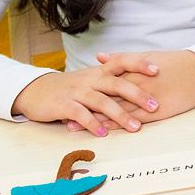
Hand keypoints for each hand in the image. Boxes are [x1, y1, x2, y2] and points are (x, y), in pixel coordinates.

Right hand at [11, 57, 160, 135]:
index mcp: (100, 71)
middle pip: (117, 84)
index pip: (122, 61)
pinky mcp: (64, 105)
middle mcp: (90, 79)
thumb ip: (114, 77)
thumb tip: (143, 78)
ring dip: (119, 115)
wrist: (36, 91)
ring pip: (101, 101)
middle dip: (138, 95)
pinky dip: (92, 124)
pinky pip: (80, 114)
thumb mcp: (92, 78)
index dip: (140, 64)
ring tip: (135, 127)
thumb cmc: (72, 87)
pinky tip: (103, 133)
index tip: (158, 70)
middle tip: (155, 106)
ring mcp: (77, 92)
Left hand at [62, 51, 194, 132]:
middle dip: (85, 108)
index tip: (70, 97)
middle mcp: (136, 84)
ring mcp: (147, 99)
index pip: (104, 82)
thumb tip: (99, 57)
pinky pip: (135, 119)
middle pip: (105, 98)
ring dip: (96, 120)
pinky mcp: (158, 111)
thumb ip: (123, 58)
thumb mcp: (148, 56)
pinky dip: (119, 125)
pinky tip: (106, 132)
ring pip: (117, 111)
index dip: (86, 91)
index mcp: (133, 71)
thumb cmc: (176, 62)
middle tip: (64, 116)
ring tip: (76, 128)